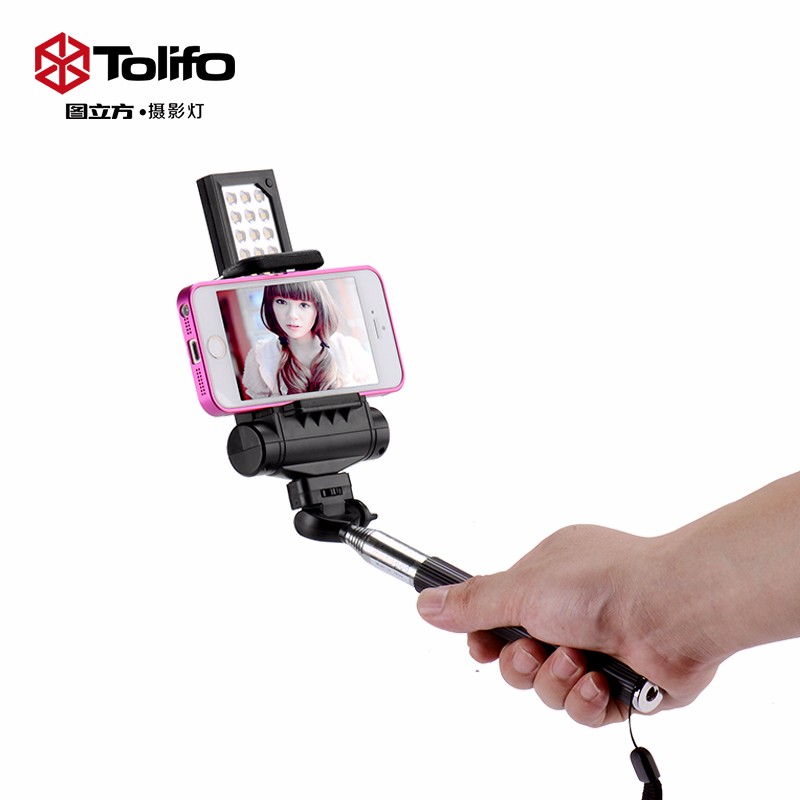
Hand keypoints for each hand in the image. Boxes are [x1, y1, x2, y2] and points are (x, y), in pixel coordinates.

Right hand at [417, 524, 722, 726]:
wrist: (672, 611)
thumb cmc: (603, 582)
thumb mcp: (521, 588)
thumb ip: (472, 602)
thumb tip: (426, 602)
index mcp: (546, 579)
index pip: (499, 616)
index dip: (486, 638)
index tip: (482, 643)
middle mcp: (570, 612)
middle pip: (519, 659)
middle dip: (521, 663)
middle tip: (534, 649)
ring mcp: (597, 648)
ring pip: (548, 688)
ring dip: (556, 678)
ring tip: (578, 660)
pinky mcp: (622, 685)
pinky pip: (584, 709)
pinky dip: (587, 698)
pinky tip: (600, 680)